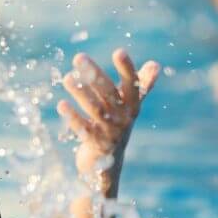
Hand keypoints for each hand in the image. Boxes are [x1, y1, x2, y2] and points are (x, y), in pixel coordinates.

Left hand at [57, 49, 158, 197]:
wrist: (108, 166)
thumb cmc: (117, 128)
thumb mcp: (130, 108)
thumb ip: (141, 86)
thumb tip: (156, 64)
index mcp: (132, 106)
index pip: (133, 84)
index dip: (127, 69)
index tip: (119, 51)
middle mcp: (124, 118)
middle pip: (109, 93)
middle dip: (94, 74)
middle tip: (79, 57)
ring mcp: (110, 132)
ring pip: (95, 109)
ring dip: (81, 92)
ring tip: (67, 78)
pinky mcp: (96, 145)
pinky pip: (83, 129)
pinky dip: (73, 117)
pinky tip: (61, 105)